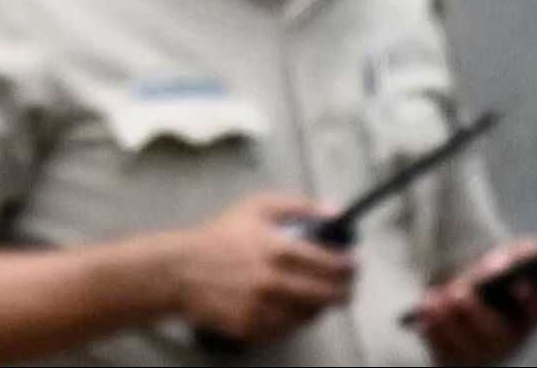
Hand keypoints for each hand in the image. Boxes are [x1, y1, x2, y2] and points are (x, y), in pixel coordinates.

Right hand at [169, 197, 350, 347]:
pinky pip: (288, 329)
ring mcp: (263, 309)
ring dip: (320, 305)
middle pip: (327, 295)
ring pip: (310, 315)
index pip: (331, 264)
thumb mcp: (257, 208)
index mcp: (278, 250)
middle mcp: (273, 282)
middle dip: (344, 290)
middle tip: (346, 286)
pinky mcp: (253, 328)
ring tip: (318, 294)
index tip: (354, 264)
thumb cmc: (220, 237)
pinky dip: (296, 318)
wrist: (182, 271)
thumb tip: (334, 210)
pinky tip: (293, 305)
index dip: (350, 266)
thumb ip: (299, 206)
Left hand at [413, 239, 536, 366]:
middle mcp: (509, 342)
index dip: (533, 300)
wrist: (468, 303)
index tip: (520, 284)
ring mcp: (482, 355)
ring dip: (448, 323)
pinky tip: (424, 313)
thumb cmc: (493, 281)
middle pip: (497, 335)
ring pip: (466, 346)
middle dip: (477, 314)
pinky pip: (443, 352)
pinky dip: (433, 333)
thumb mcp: (510, 261)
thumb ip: (520, 254)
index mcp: (529, 315)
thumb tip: (501, 264)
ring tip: (434, 301)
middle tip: (460, 293)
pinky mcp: (455, 360)